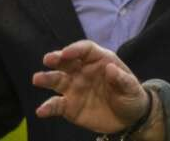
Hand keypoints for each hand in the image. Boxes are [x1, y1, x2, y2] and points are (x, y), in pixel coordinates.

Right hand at [33, 40, 149, 132]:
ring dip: (47, 78)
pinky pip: (56, 105)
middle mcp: (83, 71)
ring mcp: (74, 88)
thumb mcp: (132, 88)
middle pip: (67, 61)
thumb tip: (110, 69)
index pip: (85, 50)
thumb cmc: (131, 96)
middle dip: (57, 58)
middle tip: (48, 59)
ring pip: (57, 80)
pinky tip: (41, 110)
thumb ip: (122, 79)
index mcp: (99, 60)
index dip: (76, 49)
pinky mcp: (69, 106)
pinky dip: (48, 107)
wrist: (128, 119)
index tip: (67, 53)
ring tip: (37, 79)